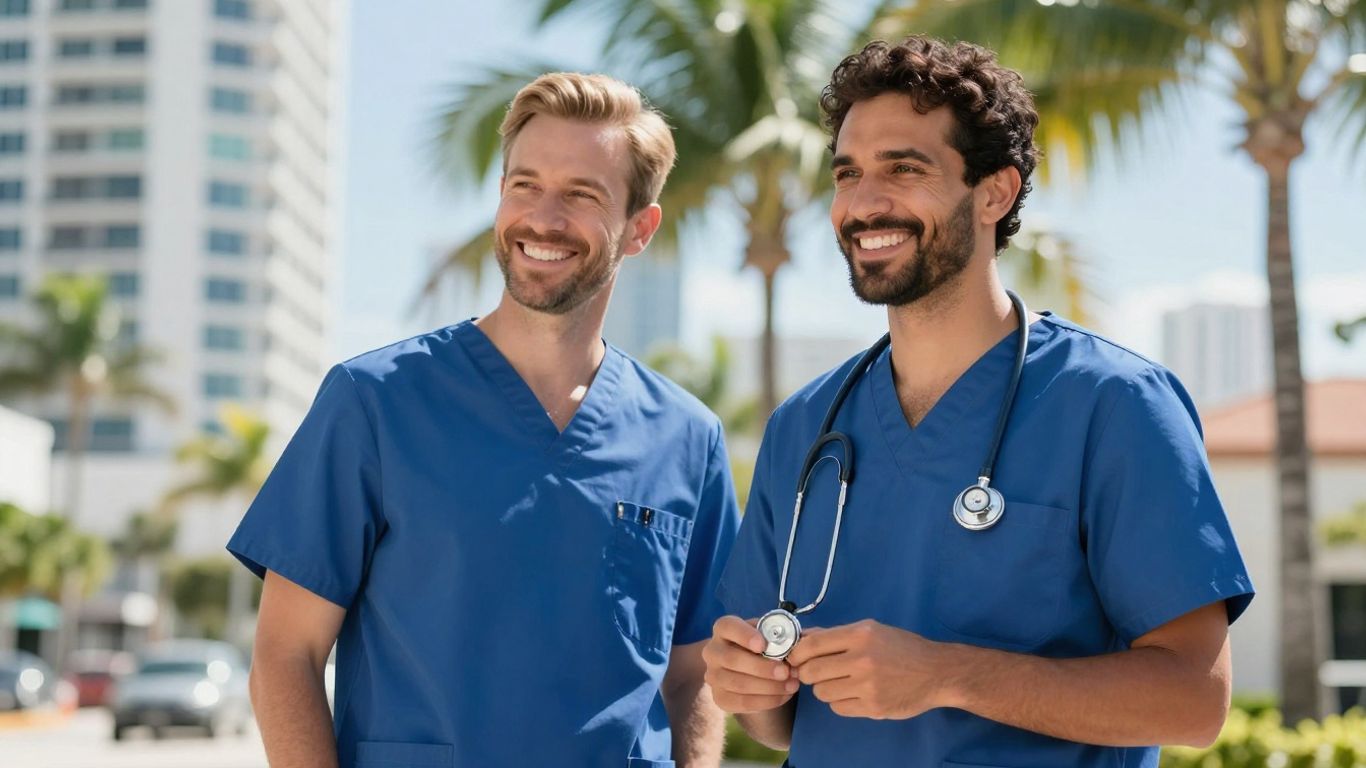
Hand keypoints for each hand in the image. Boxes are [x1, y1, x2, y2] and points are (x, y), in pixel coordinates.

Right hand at [702, 616, 799, 713]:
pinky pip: (742, 702)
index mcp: (723, 629)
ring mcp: (713, 676)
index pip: (728, 627)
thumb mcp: (768, 633)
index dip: (744, 635)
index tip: (763, 645)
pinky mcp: (719, 698)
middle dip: (762, 667)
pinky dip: (766, 701)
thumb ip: (778, 635)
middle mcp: (713, 651)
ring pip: (737, 683)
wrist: (751, 669)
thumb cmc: (763, 645)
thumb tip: (794, 642)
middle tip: (786, 672)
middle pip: (732, 659)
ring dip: (768, 686)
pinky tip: (783, 696)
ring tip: (791, 685)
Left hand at [786, 619, 950, 719]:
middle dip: (808, 673)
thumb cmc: (901, 648)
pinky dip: (841, 702)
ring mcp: (868, 686)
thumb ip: (835, 635)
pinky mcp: (873, 708)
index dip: (795, 654)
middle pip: (811, 672)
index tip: (795, 659)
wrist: (937, 672)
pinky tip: (855, 694)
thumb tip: (801, 638)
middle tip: (818, 672)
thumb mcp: (870, 630)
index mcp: (860, 634)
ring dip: (825, 689)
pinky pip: (838, 708)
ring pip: (822, 692)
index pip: (811, 645)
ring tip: (842, 682)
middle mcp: (862, 659)